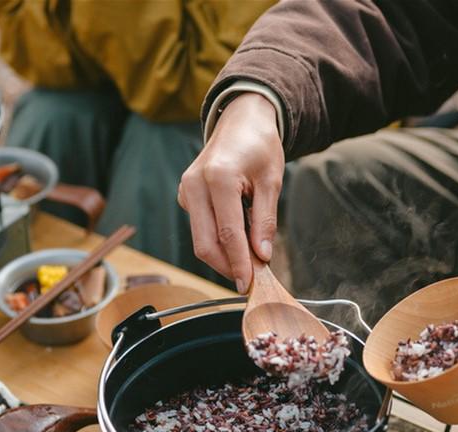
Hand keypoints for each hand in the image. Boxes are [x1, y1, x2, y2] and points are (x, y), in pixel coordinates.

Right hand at [178, 93, 283, 292]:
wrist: (241, 121)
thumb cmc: (259, 146)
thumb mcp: (272, 181)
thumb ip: (265, 221)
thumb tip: (261, 256)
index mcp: (218, 178)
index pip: (227, 234)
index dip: (238, 263)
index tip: (247, 284)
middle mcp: (195, 184)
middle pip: (205, 244)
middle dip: (226, 266)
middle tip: (248, 278)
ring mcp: (186, 190)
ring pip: (200, 240)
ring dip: (223, 255)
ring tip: (248, 255)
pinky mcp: (185, 196)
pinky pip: (200, 229)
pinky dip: (218, 241)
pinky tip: (237, 236)